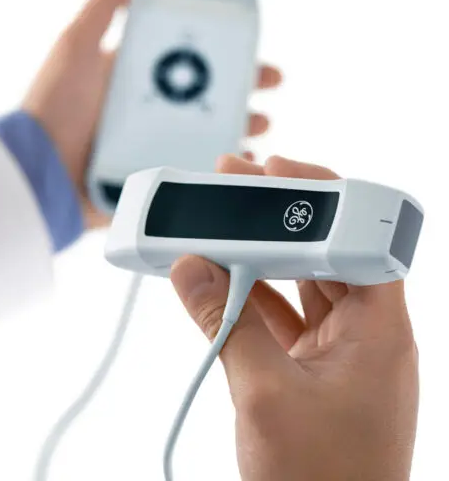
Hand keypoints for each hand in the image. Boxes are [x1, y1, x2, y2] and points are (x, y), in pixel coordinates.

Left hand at [23, 0, 282, 230]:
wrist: (36, 171)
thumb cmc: (53, 105)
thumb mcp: (76, 44)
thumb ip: (106, 2)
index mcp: (138, 75)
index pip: (191, 58)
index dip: (225, 52)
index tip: (253, 47)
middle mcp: (151, 108)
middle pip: (210, 95)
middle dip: (244, 89)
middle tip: (270, 86)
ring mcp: (155, 143)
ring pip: (211, 133)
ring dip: (242, 128)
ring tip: (263, 128)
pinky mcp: (154, 176)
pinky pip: (197, 171)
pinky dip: (223, 169)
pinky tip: (243, 165)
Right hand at [171, 154, 418, 480]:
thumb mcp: (267, 397)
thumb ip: (225, 325)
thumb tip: (190, 268)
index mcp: (380, 331)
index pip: (361, 238)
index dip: (323, 198)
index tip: (277, 172)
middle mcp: (366, 333)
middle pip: (326, 251)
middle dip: (280, 216)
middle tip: (235, 183)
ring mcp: (339, 352)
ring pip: (301, 281)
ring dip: (260, 253)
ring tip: (219, 221)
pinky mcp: (313, 370)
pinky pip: (282, 315)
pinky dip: (249, 294)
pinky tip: (217, 277)